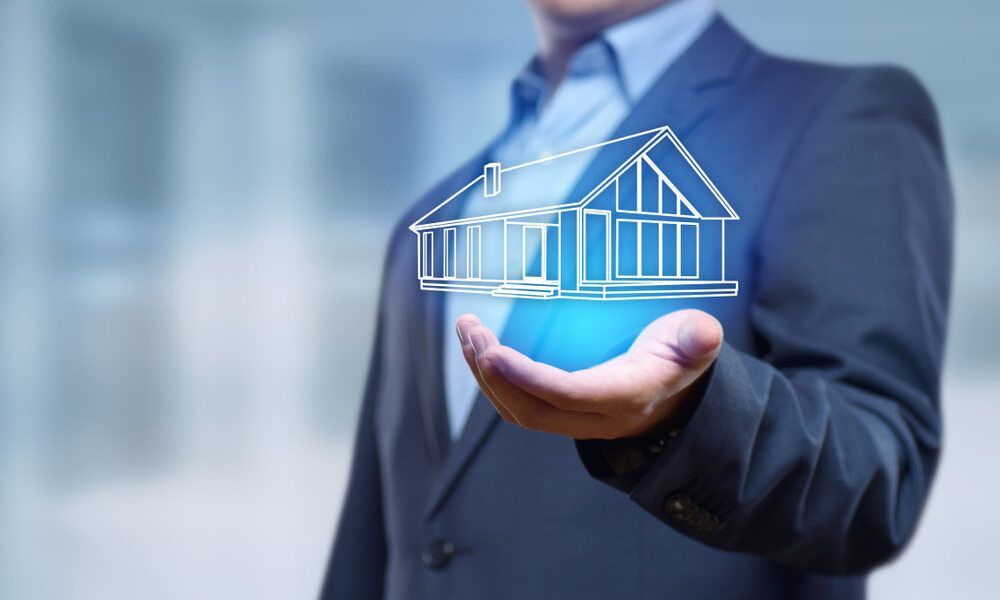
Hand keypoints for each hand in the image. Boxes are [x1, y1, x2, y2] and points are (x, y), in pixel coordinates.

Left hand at [455, 310, 722, 439]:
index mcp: (628, 395)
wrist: (678, 394)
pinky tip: (480, 348)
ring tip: (467, 332)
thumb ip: (698, 339)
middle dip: (493, 373)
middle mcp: (597, 415)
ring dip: (485, 375)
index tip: (495, 351)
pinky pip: (519, 404)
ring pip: (519, 410)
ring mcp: (576, 419)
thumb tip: (702, 334)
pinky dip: (493, 379)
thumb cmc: (682, 355)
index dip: (530, 377)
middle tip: (471, 330)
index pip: (571, 394)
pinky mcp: (561, 413)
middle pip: (533, 409)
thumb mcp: (696, 341)